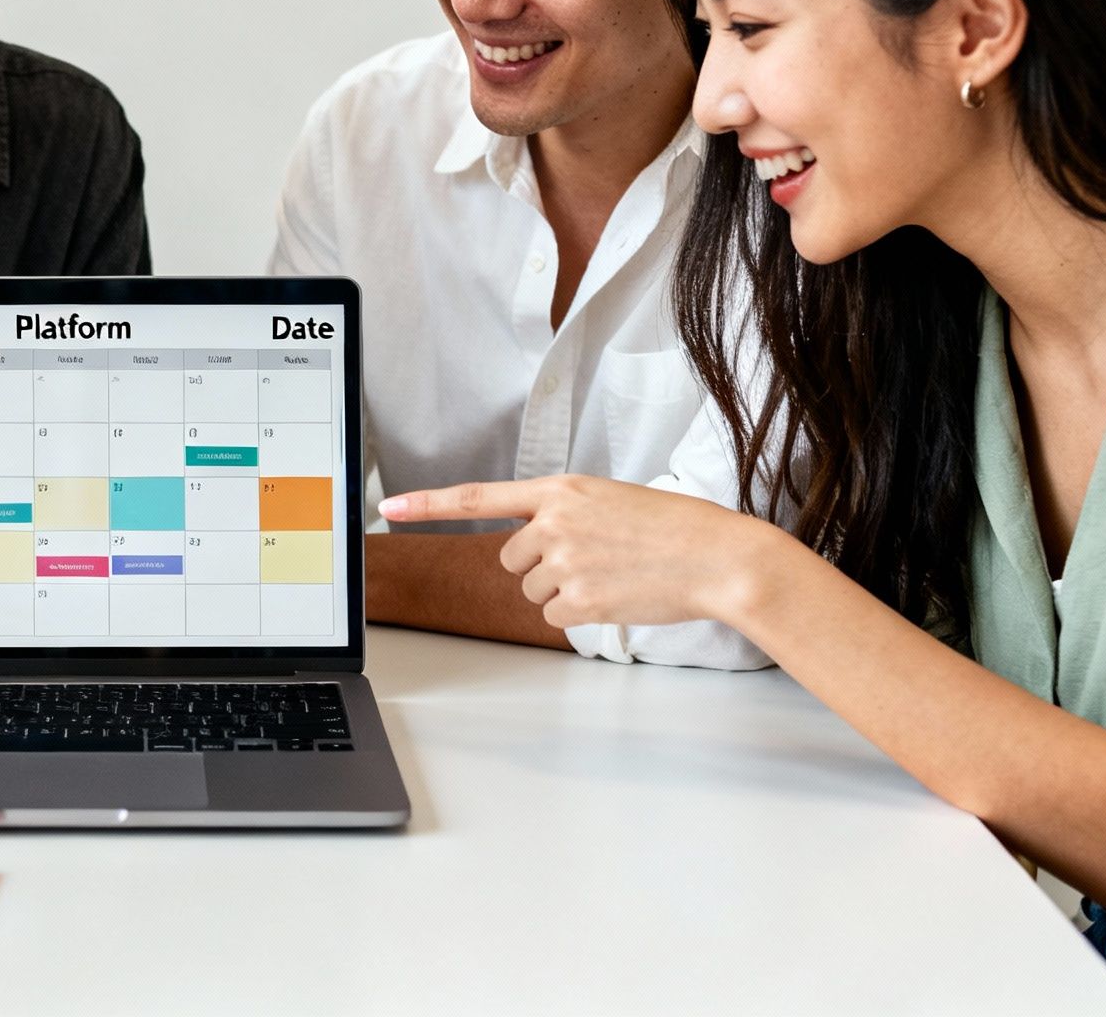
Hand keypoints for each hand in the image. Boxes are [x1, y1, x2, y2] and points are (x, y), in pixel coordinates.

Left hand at [378, 475, 782, 628]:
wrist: (717, 557)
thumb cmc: (672, 529)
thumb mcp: (609, 500)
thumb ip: (563, 514)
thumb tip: (532, 547)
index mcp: (561, 489)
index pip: (479, 497)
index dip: (429, 505)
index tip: (388, 509)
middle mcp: (554, 523)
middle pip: (512, 559)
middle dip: (541, 566)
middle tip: (593, 559)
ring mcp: (565, 562)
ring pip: (533, 590)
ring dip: (564, 590)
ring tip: (612, 574)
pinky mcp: (579, 600)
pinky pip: (555, 616)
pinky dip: (580, 614)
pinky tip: (616, 595)